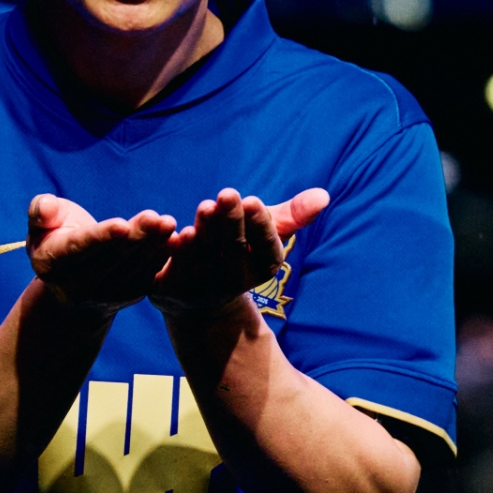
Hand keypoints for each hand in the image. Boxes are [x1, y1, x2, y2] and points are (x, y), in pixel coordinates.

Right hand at [27, 194, 175, 313]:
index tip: (121, 225)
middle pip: (112, 257)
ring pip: (134, 266)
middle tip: (156, 217)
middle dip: (136, 236)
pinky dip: (162, 255)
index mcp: (53, 263)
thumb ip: (40, 211)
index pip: (80, 249)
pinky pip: (148, 273)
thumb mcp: (40, 223)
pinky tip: (174, 237)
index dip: (101, 238)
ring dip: (154, 245)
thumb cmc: (56, 236)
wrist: (71, 278)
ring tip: (168, 223)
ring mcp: (105, 295)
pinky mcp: (129, 295)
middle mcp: (77, 286)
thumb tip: (46, 208)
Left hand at [150, 187, 328, 316]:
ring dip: (204, 232)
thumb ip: (291, 215)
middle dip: (231, 221)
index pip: (265, 249)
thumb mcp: (264, 232)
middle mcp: (233, 283)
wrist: (197, 298)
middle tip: (228, 194)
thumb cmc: (237, 250)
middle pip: (234, 250)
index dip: (259, 226)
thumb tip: (323, 195)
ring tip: (206, 208)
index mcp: (261, 268)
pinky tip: (172, 229)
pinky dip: (173, 249)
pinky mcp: (170, 289)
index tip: (254, 201)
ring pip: (203, 257)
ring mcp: (200, 288)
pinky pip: (172, 268)